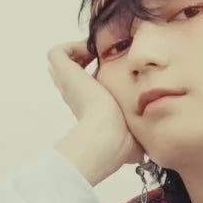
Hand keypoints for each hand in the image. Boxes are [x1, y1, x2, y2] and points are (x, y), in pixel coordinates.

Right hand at [47, 39, 142, 169]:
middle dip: (82, 59)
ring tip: (98, 52)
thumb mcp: (133, 132)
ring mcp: (67, 83)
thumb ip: (137, 133)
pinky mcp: (64, 72)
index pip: (80, 86)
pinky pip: (58, 52)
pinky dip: (72, 46)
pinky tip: (92, 52)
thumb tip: (144, 155)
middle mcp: (73, 93)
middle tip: (102, 57)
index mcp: (87, 105)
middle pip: (67, 71)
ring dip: (78, 51)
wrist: (110, 135)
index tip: (110, 70)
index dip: (91, 74)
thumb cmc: (122, 141)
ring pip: (61, 60)